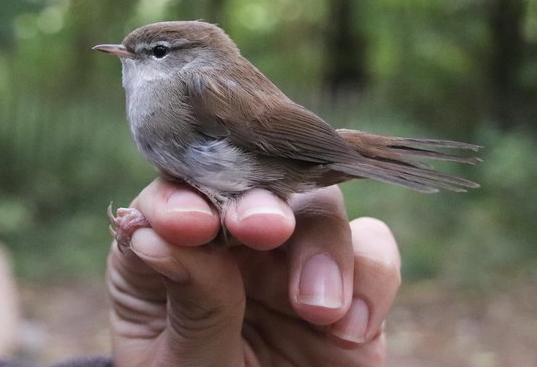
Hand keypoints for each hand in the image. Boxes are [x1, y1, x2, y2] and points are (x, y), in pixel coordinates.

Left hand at [106, 179, 400, 366]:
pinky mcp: (350, 293)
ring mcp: (294, 265)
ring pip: (321, 210)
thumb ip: (190, 298)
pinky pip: (374, 256)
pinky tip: (349, 330)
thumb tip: (161, 232)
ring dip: (321, 245)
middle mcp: (236, 247)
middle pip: (257, 187)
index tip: (187, 224)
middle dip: (260, 201)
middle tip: (261, 228)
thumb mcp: (177, 360)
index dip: (183, 197)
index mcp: (177, 252)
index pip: (175, 198)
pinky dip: (371, 280)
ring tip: (315, 307)